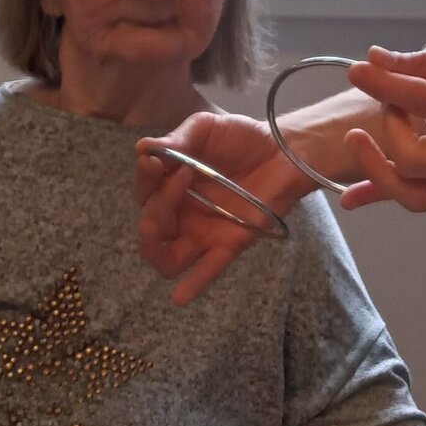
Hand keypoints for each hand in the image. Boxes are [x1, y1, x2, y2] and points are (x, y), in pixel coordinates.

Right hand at [136, 113, 309, 302]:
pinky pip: (208, 269)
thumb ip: (176, 140)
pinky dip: (193, 284)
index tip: (156, 161)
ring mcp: (203, 233)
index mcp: (170, 186)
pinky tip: (180, 296)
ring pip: (166, 258)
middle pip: (150, 229)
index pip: (143, 194)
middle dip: (154, 207)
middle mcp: (181, 213)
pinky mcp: (229, 244)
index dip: (144, 180)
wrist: (284, 149)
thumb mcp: (204, 129)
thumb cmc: (242, 138)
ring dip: (156, 246)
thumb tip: (141, 149)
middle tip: (181, 176)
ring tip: (161, 226)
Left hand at [341, 36, 425, 210]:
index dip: (384, 85)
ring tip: (357, 139)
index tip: (358, 70)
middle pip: (412, 159)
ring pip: (413, 194)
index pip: (424, 102)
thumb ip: (422, 61)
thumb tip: (373, 61)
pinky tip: (350, 198)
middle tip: (392, 98)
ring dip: (376, 168)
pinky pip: (420, 198)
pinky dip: (383, 194)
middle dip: (388, 125)